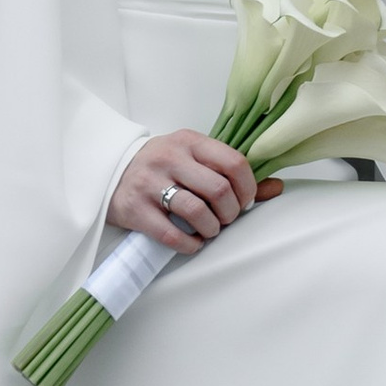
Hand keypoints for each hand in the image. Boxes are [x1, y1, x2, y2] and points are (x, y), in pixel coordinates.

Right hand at [109, 130, 278, 252]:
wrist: (109, 171)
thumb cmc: (162, 166)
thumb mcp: (195, 159)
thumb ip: (232, 173)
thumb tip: (276, 188)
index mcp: (190, 141)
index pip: (234, 163)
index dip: (248, 188)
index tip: (244, 201)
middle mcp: (170, 158)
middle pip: (219, 190)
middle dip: (230, 212)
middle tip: (226, 219)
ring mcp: (149, 183)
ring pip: (197, 212)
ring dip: (211, 229)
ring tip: (209, 230)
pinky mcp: (134, 209)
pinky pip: (171, 234)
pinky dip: (190, 244)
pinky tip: (192, 243)